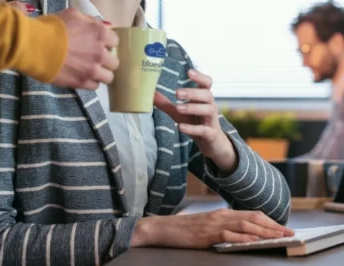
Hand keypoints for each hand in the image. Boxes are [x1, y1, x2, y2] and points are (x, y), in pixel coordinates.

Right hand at [50, 8, 118, 89]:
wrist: (35, 45)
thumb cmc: (53, 26)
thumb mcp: (73, 15)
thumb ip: (91, 21)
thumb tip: (104, 26)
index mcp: (101, 34)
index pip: (115, 41)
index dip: (107, 43)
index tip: (99, 44)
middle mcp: (101, 53)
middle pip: (114, 62)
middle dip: (106, 60)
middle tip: (95, 58)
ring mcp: (92, 70)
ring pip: (108, 77)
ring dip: (101, 73)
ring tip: (90, 70)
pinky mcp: (82, 82)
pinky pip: (95, 86)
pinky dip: (90, 82)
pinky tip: (82, 76)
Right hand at [131, 208, 294, 247]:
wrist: (163, 228)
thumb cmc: (185, 229)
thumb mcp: (207, 226)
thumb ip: (224, 227)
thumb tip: (242, 233)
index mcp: (222, 213)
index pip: (250, 214)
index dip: (269, 221)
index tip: (283, 228)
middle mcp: (221, 215)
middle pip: (252, 217)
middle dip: (273, 226)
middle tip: (290, 233)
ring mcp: (214, 223)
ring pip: (245, 224)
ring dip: (265, 231)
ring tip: (280, 237)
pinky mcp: (208, 233)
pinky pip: (230, 234)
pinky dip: (245, 237)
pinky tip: (255, 240)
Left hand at [154, 69, 236, 172]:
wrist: (211, 142)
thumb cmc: (195, 122)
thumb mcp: (179, 113)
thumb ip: (166, 103)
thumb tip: (151, 93)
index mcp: (203, 98)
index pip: (207, 83)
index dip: (200, 76)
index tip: (189, 72)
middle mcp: (210, 106)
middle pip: (207, 94)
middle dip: (193, 93)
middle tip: (177, 93)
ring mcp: (212, 120)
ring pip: (208, 110)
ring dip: (193, 108)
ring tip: (179, 108)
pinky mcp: (210, 134)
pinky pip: (204, 130)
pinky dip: (192, 128)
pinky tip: (180, 127)